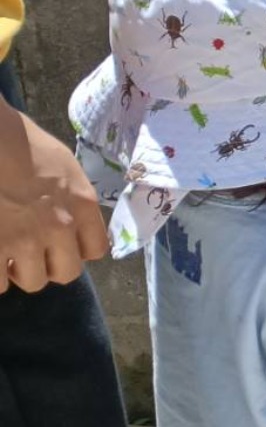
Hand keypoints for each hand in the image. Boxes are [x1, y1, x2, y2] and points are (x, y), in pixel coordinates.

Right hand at [0, 108, 110, 292]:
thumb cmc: (22, 144)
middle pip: (66, 273)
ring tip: (6, 254)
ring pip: (32, 282)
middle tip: (31, 254)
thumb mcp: (65, 168)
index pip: (96, 250)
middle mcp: (59, 227)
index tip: (60, 245)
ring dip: (19, 272)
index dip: (76, 251)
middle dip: (49, 267)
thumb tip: (74, 225)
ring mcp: (24, 240)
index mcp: (82, 205)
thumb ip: (74, 201)